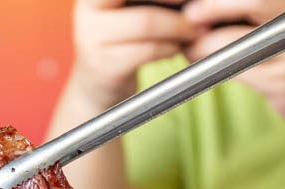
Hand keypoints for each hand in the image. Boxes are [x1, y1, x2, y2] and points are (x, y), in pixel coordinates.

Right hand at [69, 0, 199, 109]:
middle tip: (197, 13)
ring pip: (146, 22)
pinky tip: (175, 49)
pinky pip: (147, 50)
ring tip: (191, 32)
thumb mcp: (128, 11)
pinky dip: (169, 48)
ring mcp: (91, 38)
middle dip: (172, 1)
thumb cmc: (121, 41)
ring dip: (178, 27)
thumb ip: (150, 2)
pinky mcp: (104, 65)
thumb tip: (192, 1)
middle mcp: (87, 10)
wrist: (97, 85)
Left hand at [181, 0, 284, 126]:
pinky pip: (236, 69)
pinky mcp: (282, 81)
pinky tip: (205, 65)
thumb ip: (252, 10)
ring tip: (191, 48)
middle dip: (210, 7)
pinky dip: (213, 67)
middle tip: (187, 19)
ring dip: (202, 45)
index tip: (193, 4)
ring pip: (233, 41)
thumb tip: (197, 8)